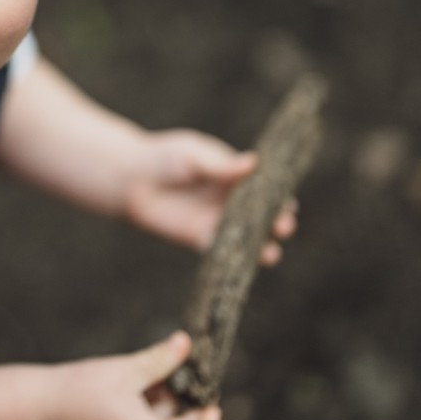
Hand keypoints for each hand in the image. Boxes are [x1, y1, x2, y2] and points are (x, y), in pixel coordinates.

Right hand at [45, 332, 220, 419]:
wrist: (37, 408)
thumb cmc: (80, 389)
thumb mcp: (124, 370)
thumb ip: (159, 360)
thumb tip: (186, 342)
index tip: (213, 407)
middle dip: (186, 410)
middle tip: (190, 379)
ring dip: (164, 407)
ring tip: (157, 374)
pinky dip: (146, 412)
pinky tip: (138, 384)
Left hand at [122, 130, 297, 264]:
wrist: (131, 178)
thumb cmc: (164, 158)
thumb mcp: (193, 155)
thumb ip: (220, 165)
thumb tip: (252, 163)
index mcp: (235, 176)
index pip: (265, 189)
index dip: (279, 198)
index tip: (289, 204)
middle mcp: (231, 201)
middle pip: (262, 216)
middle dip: (276, 223)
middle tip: (283, 227)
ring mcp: (217, 221)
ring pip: (247, 238)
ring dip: (261, 247)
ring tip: (270, 253)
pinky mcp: (200, 239)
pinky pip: (221, 252)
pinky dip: (234, 259)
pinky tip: (243, 265)